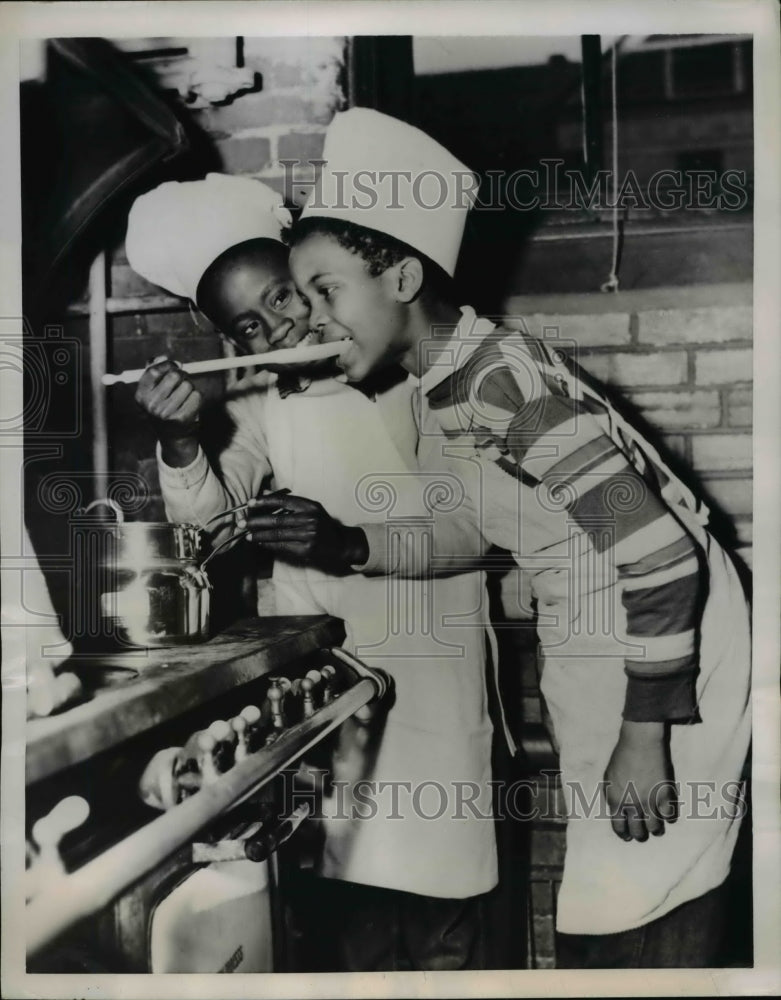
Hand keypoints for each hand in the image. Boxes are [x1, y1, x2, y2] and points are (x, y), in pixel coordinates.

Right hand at [135, 356, 202, 465]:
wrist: (172, 437)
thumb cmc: (163, 408)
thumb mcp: (153, 391)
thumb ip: (154, 371)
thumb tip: (163, 357)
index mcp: (141, 395)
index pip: (154, 371)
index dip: (168, 365)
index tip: (175, 366)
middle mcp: (151, 405)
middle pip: (175, 376)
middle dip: (182, 376)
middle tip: (182, 383)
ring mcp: (166, 413)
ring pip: (188, 385)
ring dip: (190, 389)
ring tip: (184, 398)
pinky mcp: (182, 418)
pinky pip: (197, 396)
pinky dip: (197, 398)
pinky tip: (190, 405)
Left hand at [238, 492, 368, 573]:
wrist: (340, 544)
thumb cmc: (322, 524)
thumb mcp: (311, 508)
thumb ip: (290, 502)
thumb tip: (266, 493)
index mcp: (310, 505)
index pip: (283, 500)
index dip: (264, 501)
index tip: (250, 503)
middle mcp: (310, 518)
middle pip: (277, 518)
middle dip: (256, 521)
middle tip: (241, 523)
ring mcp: (308, 534)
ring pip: (277, 534)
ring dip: (259, 535)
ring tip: (247, 535)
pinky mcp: (307, 549)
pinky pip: (282, 546)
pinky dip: (269, 544)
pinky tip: (260, 543)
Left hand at [603, 721, 678, 841]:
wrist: (640, 743)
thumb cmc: (621, 757)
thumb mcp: (608, 778)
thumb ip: (612, 797)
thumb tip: (617, 812)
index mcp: (615, 801)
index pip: (619, 828)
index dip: (624, 835)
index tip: (627, 837)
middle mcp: (632, 805)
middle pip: (637, 831)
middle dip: (639, 835)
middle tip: (642, 835)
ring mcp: (649, 802)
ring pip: (655, 828)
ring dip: (655, 830)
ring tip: (656, 829)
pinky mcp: (665, 796)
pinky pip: (669, 816)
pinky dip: (668, 818)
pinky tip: (667, 816)